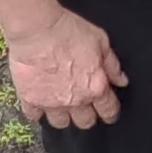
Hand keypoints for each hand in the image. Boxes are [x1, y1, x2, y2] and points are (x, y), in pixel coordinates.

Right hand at [6, 8, 126, 126]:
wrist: (37, 29)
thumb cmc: (68, 31)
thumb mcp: (100, 41)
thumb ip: (112, 64)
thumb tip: (121, 80)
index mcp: (95, 86)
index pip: (108, 110)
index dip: (111, 113)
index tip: (110, 113)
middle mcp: (75, 100)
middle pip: (85, 122)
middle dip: (87, 116)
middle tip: (85, 106)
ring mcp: (51, 103)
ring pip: (61, 123)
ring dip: (63, 116)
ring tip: (62, 104)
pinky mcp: (30, 100)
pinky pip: (35, 116)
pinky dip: (38, 111)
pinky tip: (40, 102)